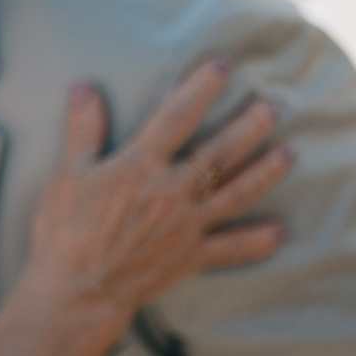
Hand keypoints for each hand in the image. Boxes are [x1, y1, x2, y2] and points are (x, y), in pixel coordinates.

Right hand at [20, 58, 290, 329]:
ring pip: (236, 192)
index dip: (201, 86)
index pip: (178, 116)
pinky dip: (258, 240)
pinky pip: (231, 248)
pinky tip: (282, 231)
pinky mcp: (190, 256)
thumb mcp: (66, 175)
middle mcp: (173, 191)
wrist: (76, 292)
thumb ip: (82, 129)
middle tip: (275, 105)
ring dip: (266, 171)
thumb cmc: (64, 233)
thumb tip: (83, 87)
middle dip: (250, 126)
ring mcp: (187, 226)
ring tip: (290, 152)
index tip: (223, 64)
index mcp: (141, 166)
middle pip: (221, 152)